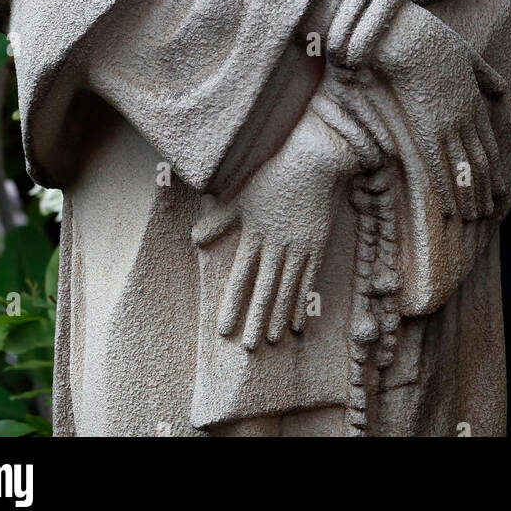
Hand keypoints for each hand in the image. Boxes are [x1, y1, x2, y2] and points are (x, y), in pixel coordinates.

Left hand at [192, 104, 374, 350]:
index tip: (223, 330)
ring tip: (272, 340)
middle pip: (264, 291)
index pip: (240, 278)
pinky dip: (303, 304)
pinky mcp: (316, 247)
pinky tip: (300, 323)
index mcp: (254, 235)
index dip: (232, 305)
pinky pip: (309, 282)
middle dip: (255, 321)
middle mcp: (276, 246)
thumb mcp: (241, 196)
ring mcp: (298, 249)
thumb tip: (194, 239)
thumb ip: (219, 220)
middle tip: (248, 348)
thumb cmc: (272, 178)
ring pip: (287, 291)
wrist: (312, 163)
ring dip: (279, 317)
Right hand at [364, 2, 505, 221]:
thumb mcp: (466, 54)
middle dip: (485, 190)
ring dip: (470, 197)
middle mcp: (465, 117)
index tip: (499, 189)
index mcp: (474, 100)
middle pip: (479, 162)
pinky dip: (449, 190)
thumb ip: (485, 74)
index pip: (488, 144)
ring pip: (464, 170)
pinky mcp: (427, 128)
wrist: (405, 35)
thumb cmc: (429, 38)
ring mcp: (448, 124)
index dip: (494, 170)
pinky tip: (452, 207)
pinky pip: (441, 167)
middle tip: (489, 213)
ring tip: (475, 218)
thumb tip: (502, 89)